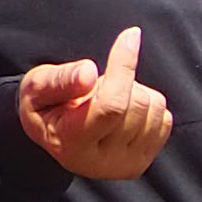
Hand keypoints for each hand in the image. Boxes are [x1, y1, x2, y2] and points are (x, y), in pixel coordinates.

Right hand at [19, 29, 172, 180]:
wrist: (55, 136)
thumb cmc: (44, 106)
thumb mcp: (36, 89)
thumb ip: (58, 81)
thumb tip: (89, 71)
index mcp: (72, 144)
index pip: (112, 104)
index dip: (123, 67)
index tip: (130, 35)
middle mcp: (102, 162)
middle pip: (137, 103)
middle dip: (120, 81)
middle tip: (94, 88)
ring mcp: (127, 165)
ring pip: (155, 107)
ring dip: (134, 92)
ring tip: (105, 101)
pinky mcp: (144, 161)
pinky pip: (165, 118)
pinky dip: (146, 106)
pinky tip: (121, 113)